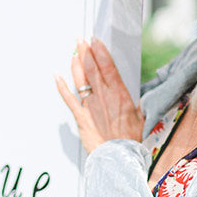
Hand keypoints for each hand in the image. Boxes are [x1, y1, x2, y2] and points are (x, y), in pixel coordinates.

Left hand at [55, 37, 143, 153]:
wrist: (119, 157)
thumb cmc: (130, 140)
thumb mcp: (140, 117)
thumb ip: (135, 105)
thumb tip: (136, 99)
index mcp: (120, 93)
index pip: (108, 66)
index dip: (100, 51)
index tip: (96, 39)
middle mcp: (104, 96)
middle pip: (92, 68)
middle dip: (85, 52)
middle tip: (80, 39)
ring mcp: (91, 105)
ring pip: (81, 79)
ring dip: (76, 64)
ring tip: (73, 51)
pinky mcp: (81, 117)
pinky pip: (68, 98)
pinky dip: (61, 86)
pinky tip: (56, 76)